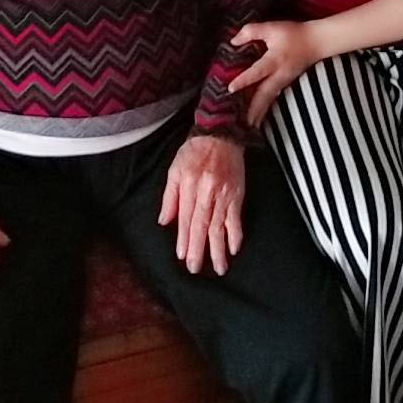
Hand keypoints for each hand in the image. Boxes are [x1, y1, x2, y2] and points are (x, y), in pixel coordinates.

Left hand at [158, 136, 244, 275]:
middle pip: (202, 225)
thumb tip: (164, 221)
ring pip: (219, 226)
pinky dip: (236, 234)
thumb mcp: (175, 169)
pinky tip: (234, 249)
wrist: (221, 134)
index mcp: (189, 184)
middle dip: (199, 249)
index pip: (185, 217)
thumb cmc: (194, 151)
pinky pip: (236, 218)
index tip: (182, 256)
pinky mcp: (237, 194)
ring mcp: (224, 194)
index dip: (184, 238)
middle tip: (195, 268)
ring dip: (218, 249)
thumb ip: (170, 196)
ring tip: (218, 267)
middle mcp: (207, 191)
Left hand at [227, 20, 319, 127]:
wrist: (317, 41)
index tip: (230, 88)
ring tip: (249, 125)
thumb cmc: (294, 33)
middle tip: (242, 122)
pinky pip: (273, 97)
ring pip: (269, 99)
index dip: (244, 79)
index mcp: (274, 60)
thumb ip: (251, 32)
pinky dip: (265, 106)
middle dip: (253, 109)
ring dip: (259, 112)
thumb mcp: (272, 28)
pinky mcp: (285, 83)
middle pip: (264, 94)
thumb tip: (233, 41)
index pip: (257, 72)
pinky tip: (258, 115)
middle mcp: (279, 74)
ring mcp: (283, 81)